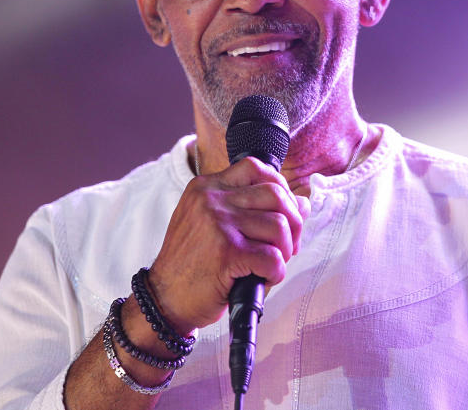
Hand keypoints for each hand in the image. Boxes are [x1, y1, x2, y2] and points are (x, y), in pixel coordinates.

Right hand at [147, 156, 308, 332]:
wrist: (164, 299)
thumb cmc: (193, 264)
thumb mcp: (213, 224)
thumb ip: (253, 209)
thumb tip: (303, 202)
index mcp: (206, 187)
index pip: (255, 167)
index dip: (279, 188)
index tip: (282, 211)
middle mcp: (211, 199)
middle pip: (275, 193)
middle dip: (292, 221)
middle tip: (286, 245)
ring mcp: (218, 224)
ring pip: (279, 226)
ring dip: (285, 250)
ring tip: (271, 264)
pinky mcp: (227, 253)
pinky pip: (273, 257)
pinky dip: (276, 272)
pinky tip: (263, 278)